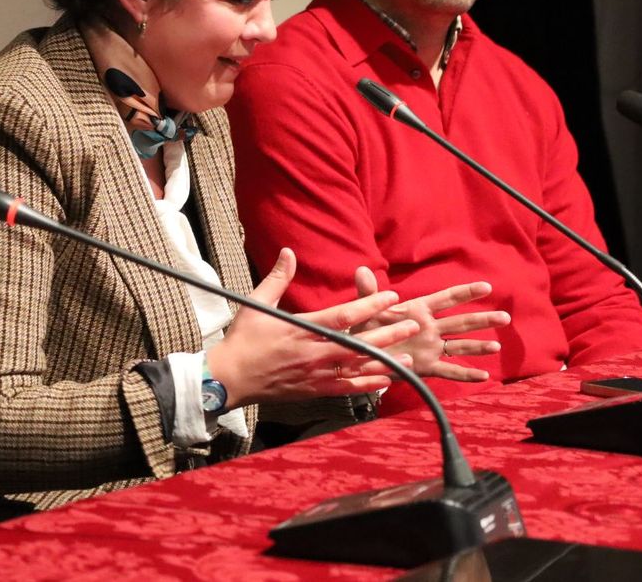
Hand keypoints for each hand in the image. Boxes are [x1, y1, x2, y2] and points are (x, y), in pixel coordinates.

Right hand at [206, 249, 422, 407]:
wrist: (229, 379)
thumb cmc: (242, 340)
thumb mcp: (257, 304)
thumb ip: (277, 278)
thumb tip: (288, 252)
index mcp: (301, 329)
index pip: (343, 316)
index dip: (370, 306)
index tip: (390, 296)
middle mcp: (312, 352)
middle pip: (358, 343)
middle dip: (388, 334)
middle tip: (413, 325)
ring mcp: (314, 374)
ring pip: (357, 369)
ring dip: (385, 363)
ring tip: (410, 359)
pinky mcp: (313, 390)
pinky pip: (345, 389)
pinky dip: (366, 386)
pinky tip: (384, 382)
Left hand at [353, 273, 508, 381]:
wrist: (360, 355)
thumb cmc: (366, 328)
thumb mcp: (367, 311)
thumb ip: (368, 293)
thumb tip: (361, 270)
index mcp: (418, 310)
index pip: (446, 299)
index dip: (465, 293)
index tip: (486, 287)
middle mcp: (429, 328)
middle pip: (460, 323)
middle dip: (482, 320)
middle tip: (504, 317)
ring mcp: (430, 348)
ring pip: (459, 345)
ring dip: (479, 346)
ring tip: (497, 346)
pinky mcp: (426, 366)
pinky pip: (449, 370)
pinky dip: (465, 374)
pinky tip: (484, 376)